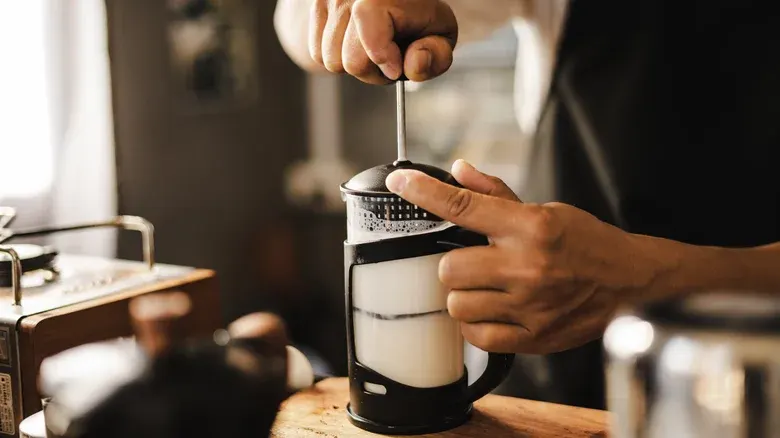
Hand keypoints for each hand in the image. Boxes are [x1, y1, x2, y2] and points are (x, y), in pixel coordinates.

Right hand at [309, 0, 457, 83]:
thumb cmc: (420, 14)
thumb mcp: (441, 33)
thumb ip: (435, 55)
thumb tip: (411, 65)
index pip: (370, 40)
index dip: (383, 61)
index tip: (396, 68)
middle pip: (348, 61)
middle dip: (371, 70)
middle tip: (389, 59)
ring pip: (329, 60)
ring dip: (352, 63)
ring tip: (372, 49)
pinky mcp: (315, 5)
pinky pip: (316, 52)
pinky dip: (337, 56)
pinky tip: (355, 43)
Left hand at [385, 160, 668, 353]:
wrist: (631, 281)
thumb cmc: (587, 242)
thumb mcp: (546, 210)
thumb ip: (497, 194)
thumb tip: (458, 172)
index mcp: (529, 227)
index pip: (463, 207)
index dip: (424, 193)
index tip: (399, 183)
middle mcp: (527, 266)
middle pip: (449, 268)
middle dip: (454, 264)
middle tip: (473, 262)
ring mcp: (530, 306)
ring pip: (457, 304)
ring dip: (464, 295)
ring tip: (486, 288)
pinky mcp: (534, 337)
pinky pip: (477, 335)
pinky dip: (476, 324)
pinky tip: (493, 311)